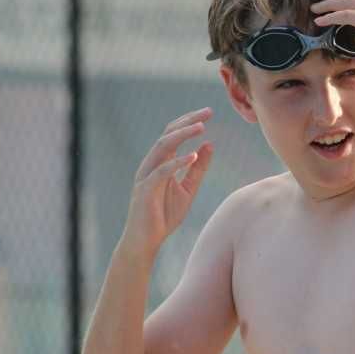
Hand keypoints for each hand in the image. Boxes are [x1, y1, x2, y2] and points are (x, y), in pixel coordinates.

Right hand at [122, 108, 213, 259]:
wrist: (146, 240)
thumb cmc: (164, 215)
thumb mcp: (188, 189)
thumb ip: (198, 169)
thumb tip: (209, 145)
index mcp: (160, 162)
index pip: (173, 134)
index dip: (189, 121)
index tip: (209, 112)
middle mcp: (151, 164)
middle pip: (167, 134)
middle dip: (187, 121)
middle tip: (208, 112)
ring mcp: (146, 176)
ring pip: (162, 147)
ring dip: (182, 135)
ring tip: (201, 127)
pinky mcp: (145, 190)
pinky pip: (161, 172)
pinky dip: (176, 162)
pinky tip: (192, 156)